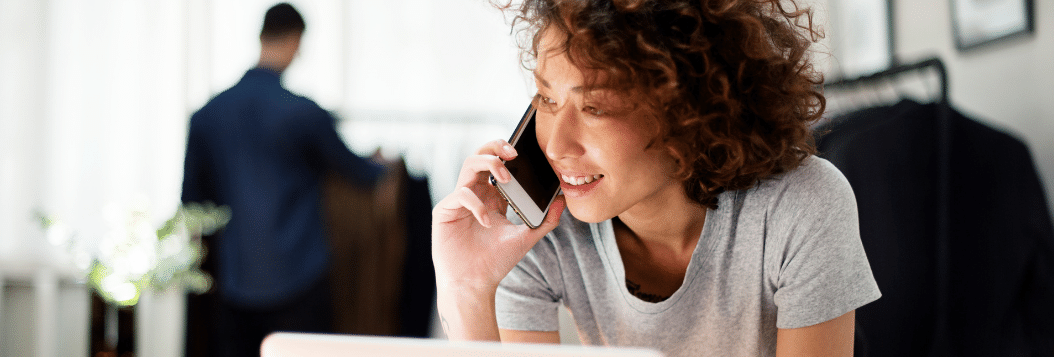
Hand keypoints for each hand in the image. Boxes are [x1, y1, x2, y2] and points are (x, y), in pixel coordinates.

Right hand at [431, 139, 565, 292]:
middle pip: (481, 156)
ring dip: (488, 164)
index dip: (508, 154)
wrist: (473, 285)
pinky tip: (487, 222)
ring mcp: (458, 201)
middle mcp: (475, 194)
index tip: (526, 154)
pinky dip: (476, 204)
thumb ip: (545, 220)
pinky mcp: (444, 211)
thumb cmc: (495, 263)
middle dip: (496, 147)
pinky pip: (460, 194)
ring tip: (505, 176)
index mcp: (492, 198)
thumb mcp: (526, 238)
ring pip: (468, 165)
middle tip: (513, 153)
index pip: (498, 165)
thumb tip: (562, 200)